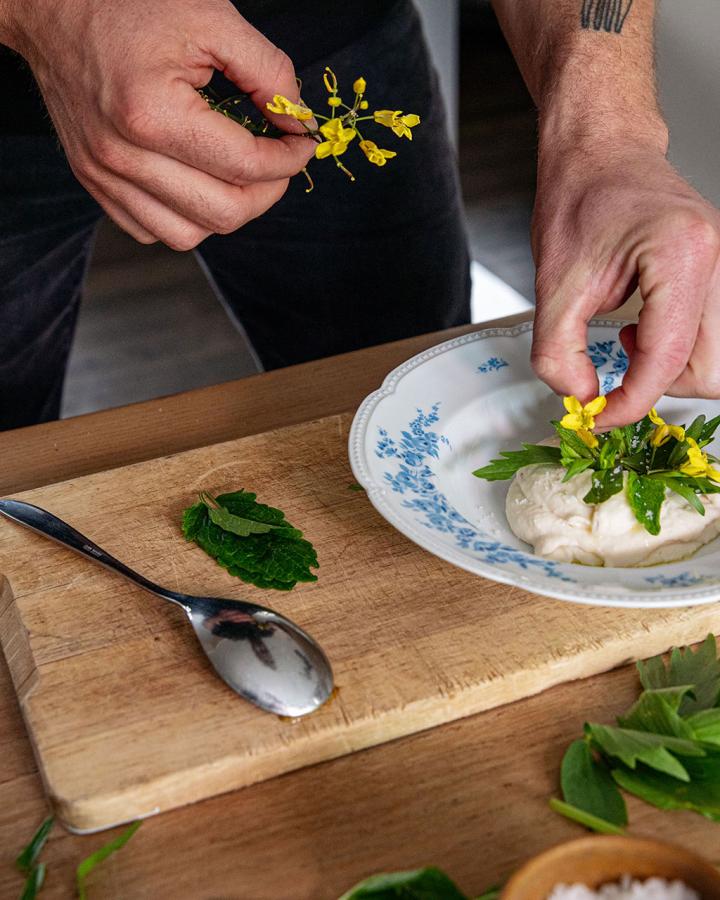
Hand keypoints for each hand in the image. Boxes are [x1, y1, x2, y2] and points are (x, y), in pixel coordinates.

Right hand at [7, 0, 314, 248]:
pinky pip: (151, 230)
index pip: (245, 166)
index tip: (302, 143)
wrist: (52, 8)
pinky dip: (184, 217)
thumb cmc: (129, 4)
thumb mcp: (211, 19)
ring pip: (187, 234)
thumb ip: (268, 71)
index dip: (288, 160)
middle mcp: (123, 156)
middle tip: (277, 164)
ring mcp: (104, 176)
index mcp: (152, 114)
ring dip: (225, 211)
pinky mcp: (93, 183)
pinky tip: (196, 181)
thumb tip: (298, 122)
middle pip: (222, 214)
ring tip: (237, 176)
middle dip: (266, 193)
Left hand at [531, 139, 719, 425]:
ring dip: (671, 372)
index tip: (599, 415)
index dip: (631, 402)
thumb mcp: (553, 282)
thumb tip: (582, 397)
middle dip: (660, 388)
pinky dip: (678, 352)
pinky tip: (643, 330)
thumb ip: (559, 351)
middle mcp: (718, 260)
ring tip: (628, 344)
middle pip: (714, 369)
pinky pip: (712, 337)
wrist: (599, 154)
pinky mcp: (718, 274)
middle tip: (616, 377)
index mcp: (681, 254)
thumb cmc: (580, 196)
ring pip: (718, 359)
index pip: (670, 358)